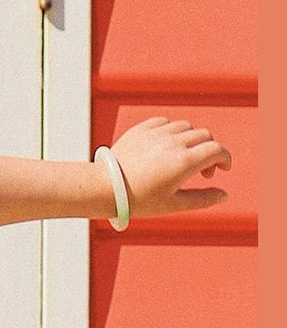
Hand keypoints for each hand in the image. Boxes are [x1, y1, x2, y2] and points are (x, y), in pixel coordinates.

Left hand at [109, 116, 230, 219]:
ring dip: (191, 140)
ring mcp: (156, 133)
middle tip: (201, 171)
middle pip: (204, 136)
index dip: (225, 159)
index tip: (221, 169)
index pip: (217, 150)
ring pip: (185, 127)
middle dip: (209, 151)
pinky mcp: (140, 129)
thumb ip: (202, 199)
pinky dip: (171, 131)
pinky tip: (165, 146)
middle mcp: (173, 142)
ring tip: (182, 158)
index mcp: (184, 161)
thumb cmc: (137, 200)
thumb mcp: (172, 204)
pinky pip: (164, 122)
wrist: (102, 188)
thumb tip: (224, 195)